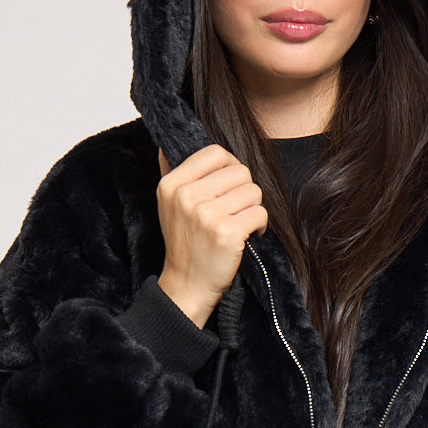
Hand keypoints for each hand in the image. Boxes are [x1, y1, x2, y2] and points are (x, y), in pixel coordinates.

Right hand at [156, 146, 268, 326]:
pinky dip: (259, 225)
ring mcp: (207, 216)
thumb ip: (173, 172)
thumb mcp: (168, 204)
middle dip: (244, 190)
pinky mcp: (227, 234)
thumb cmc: (184, 242)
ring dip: (252, 208)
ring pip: (253, 191)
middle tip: (235, 210)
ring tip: (239, 223)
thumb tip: (167, 143)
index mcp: (172, 185)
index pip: (215, 153)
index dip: (230, 166)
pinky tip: (247, 235)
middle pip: (240, 171)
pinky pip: (260, 213)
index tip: (228, 186)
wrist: (187, 285)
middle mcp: (187, 197)